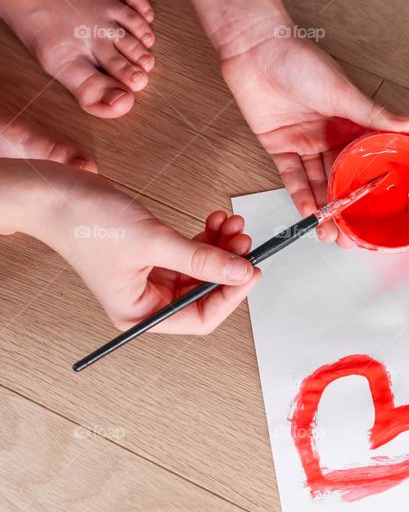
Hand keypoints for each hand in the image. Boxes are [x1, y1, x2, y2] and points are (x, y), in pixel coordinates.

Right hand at [27, 163, 260, 333]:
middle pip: (205, 293)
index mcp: (139, 313)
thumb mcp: (153, 241)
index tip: (251, 272)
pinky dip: (207, 238)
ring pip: (202, 270)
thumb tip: (241, 272)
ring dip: (222, 248)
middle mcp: (146, 300)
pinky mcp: (153, 255)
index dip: (230, 297)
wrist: (54, 192)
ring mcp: (151, 278)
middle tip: (245, 242)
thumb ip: (200, 259)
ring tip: (232, 224)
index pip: (199, 319)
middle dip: (228, 266)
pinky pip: (191, 253)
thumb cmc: (86, 221)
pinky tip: (216, 220)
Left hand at [221, 35, 408, 245]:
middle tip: (352, 234)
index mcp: (350, 122)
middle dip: (346, 207)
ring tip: (331, 233)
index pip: (365, 161)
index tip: (379, 210)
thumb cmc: (301, 61)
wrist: (256, 49)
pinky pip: (292, 176)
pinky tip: (309, 213)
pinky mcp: (280, 145)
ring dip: (324, 208)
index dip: (371, 187)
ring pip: (317, 182)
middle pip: (341, 178)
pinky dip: (300, 195)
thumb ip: (375, 115)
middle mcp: (329, 135)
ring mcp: (305, 141)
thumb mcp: (343, 91)